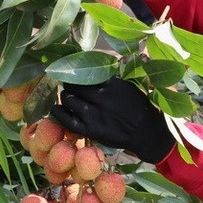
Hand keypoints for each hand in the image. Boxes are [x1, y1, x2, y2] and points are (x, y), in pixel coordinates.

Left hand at [51, 77, 175, 163]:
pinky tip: (56, 109)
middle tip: (68, 85)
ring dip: (65, 96)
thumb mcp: (129, 87)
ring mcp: (94, 114)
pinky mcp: (91, 129)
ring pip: (69, 99)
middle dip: (69, 84)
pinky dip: (59, 113)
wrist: (146, 132)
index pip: (86, 74)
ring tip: (67, 97)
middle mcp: (101, 97)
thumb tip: (94, 71)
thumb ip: (110, 80)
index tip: (75, 74)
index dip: (78, 74)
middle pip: (75, 85)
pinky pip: (67, 120)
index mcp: (112, 84)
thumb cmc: (140, 108)